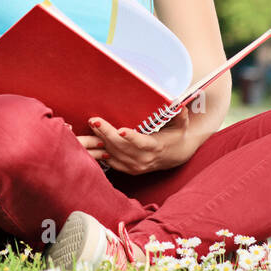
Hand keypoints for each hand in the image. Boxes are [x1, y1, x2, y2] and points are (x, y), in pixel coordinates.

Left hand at [75, 106, 192, 174]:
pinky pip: (111, 162)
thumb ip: (179, 113)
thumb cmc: (177, 135)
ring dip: (100, 141)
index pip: (142, 143)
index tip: (120, 130)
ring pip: (113, 154)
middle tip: (94, 120)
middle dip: (106, 133)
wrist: (177, 156)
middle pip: (122, 147)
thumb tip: (177, 101)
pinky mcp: (128, 169)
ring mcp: (135, 166)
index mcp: (156, 147)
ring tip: (89, 127)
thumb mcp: (181, 124)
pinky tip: (90, 143)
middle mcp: (144, 159)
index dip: (132, 137)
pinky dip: (100, 153)